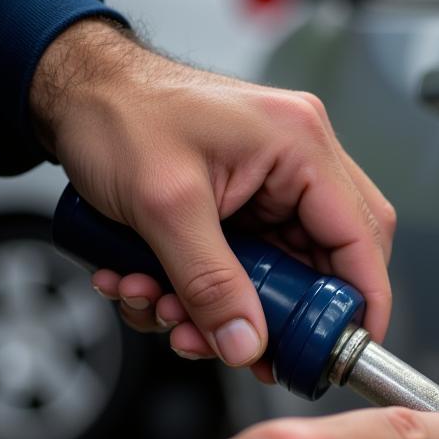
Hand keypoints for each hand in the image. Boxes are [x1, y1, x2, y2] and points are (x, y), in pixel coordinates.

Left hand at [30, 19, 394, 375]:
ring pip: (282, 273)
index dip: (365, 300)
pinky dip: (208, 291)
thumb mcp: (163, 205)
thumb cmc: (116, 111)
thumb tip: (248, 343)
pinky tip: (159, 289)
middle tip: (247, 347)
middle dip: (280, 314)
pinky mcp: (246, 204)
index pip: (362, 236)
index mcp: (299, 145)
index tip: (350, 348)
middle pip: (326, 262)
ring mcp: (272, 184)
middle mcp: (297, 161)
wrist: (73, 91)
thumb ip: (209, 283)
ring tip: (172, 313)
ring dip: (231, 307)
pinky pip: (248, 266)